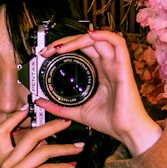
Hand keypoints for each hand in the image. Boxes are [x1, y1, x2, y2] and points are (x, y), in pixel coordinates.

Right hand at [0, 111, 83, 167]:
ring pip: (42, 151)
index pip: (2, 131)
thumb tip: (45, 139)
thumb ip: (33, 156)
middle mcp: (6, 163)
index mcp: (3, 159)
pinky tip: (72, 165)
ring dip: (64, 147)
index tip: (28, 108)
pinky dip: (63, 166)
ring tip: (78, 147)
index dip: (14, 118)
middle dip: (50, 126)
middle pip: (29, 136)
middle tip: (67, 122)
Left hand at [36, 28, 160, 154]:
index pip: (82, 50)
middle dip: (66, 41)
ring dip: (79, 38)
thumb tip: (40, 102)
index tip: (48, 54)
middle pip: (87, 42)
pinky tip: (89, 36)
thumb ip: (58, 106)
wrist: (127, 132)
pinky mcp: (124, 68)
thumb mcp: (77, 112)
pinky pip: (118, 44)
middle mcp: (108, 66)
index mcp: (99, 73)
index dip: (65, 47)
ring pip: (99, 39)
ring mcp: (116, 65)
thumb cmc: (111, 122)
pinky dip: (104, 35)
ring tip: (62, 47)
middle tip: (49, 50)